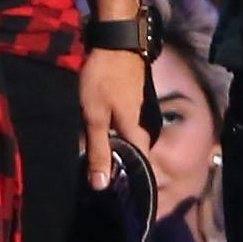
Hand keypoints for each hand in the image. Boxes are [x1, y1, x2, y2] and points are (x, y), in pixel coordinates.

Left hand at [76, 43, 143, 188]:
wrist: (116, 41)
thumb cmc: (104, 79)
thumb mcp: (95, 117)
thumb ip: (98, 152)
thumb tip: (101, 187)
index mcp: (140, 137)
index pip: (141, 172)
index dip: (127, 186)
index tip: (111, 200)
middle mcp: (148, 130)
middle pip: (135, 160)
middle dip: (118, 171)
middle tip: (96, 184)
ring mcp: (143, 118)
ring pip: (130, 145)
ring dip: (115, 155)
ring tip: (95, 167)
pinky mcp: (135, 108)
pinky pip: (127, 132)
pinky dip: (115, 139)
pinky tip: (100, 142)